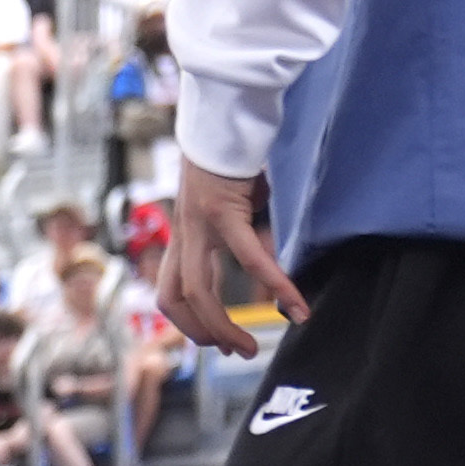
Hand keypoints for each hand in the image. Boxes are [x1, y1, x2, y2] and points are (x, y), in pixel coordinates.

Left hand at [160, 162, 307, 356]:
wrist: (226, 112)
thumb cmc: (235, 156)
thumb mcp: (230, 202)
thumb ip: (236, 230)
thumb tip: (261, 249)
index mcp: (183, 235)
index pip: (169, 292)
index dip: (187, 322)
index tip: (214, 340)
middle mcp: (183, 234)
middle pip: (176, 300)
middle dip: (202, 333)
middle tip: (234, 353)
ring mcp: (198, 224)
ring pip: (200, 292)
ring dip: (223, 326)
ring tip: (253, 347)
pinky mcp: (222, 210)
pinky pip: (248, 258)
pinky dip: (274, 284)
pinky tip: (294, 304)